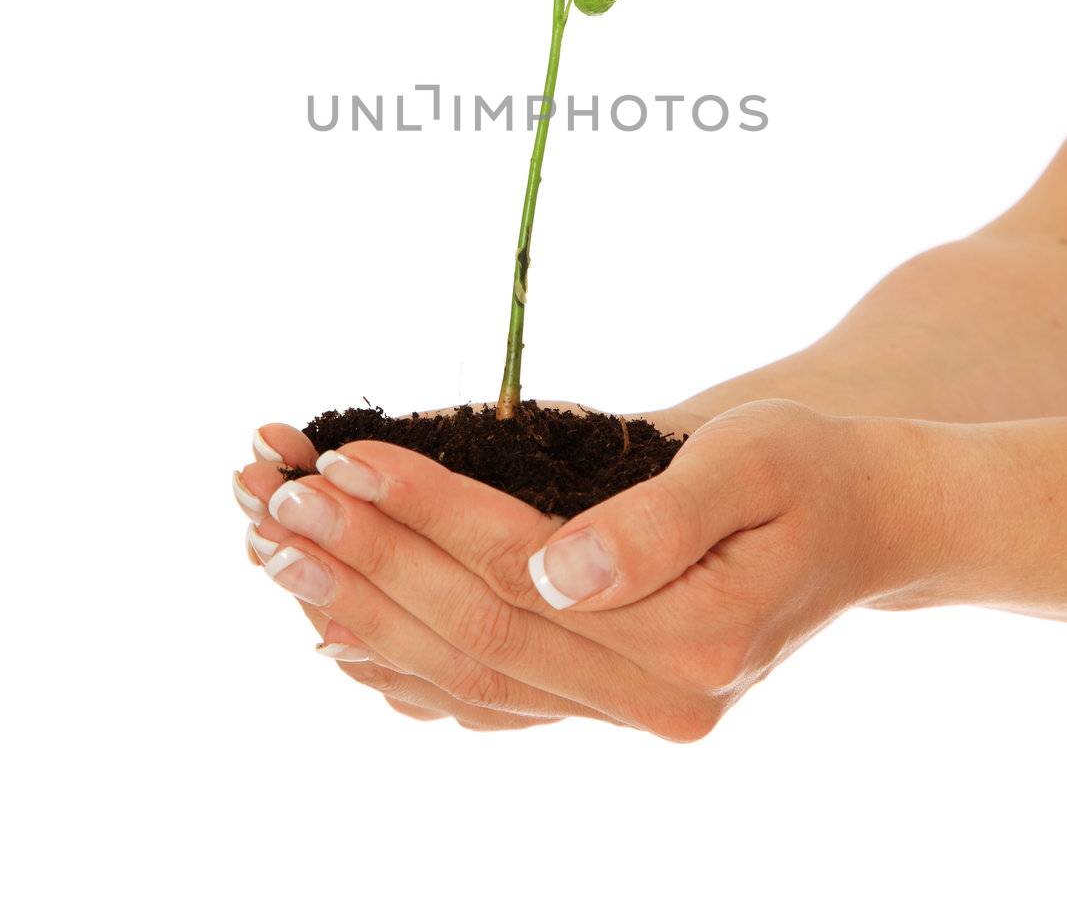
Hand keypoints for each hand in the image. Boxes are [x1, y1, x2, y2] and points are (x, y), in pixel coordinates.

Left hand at [233, 399, 940, 737]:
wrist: (866, 521)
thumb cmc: (810, 470)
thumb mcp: (751, 462)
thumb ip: (657, 520)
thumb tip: (556, 571)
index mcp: (693, 641)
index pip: (520, 574)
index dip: (425, 512)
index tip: (345, 458)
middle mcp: (654, 700)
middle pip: (475, 634)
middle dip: (368, 561)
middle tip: (277, 502)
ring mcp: (625, 710)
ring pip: (465, 678)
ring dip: (361, 612)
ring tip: (277, 553)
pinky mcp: (603, 696)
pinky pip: (485, 701)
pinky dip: (402, 667)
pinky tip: (334, 628)